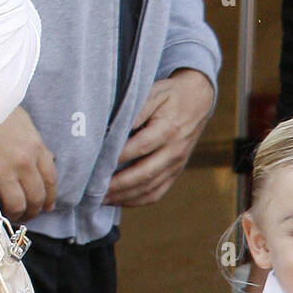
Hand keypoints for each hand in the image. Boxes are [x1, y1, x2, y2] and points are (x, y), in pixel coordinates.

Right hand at [0, 105, 56, 219]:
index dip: (50, 197)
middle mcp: (24, 161)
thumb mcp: (22, 121)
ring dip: (18, 213)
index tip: (47, 206)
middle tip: (29, 213)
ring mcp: (5, 170)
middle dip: (35, 209)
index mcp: (35, 147)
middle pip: (36, 196)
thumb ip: (34, 143)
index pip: (50, 179)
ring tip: (14, 214)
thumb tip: (46, 158)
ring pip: (19, 204)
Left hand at [103, 69, 214, 206]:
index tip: (97, 162)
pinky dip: (136, 200)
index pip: (141, 147)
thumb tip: (118, 127)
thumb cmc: (170, 95)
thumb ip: (138, 108)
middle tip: (95, 189)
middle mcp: (173, 152)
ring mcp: (175, 166)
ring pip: (149, 189)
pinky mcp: (175, 174)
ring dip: (124, 196)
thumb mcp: (155, 92)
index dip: (119, 156)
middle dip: (118, 185)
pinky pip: (156, 194)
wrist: (198, 102)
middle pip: (144, 174)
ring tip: (101, 199)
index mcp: (168, 130)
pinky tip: (119, 200)